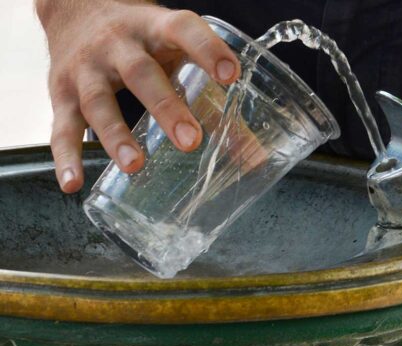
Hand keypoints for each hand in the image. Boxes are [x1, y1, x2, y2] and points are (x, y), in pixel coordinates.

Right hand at [36, 0, 240, 192]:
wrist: (75, 10)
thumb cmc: (142, 41)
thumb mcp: (176, 54)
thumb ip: (213, 102)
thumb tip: (253, 157)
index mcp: (156, 29)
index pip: (183, 30)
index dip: (207, 50)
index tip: (230, 74)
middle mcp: (119, 44)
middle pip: (141, 73)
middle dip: (166, 108)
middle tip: (190, 141)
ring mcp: (87, 68)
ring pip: (98, 101)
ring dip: (116, 135)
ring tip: (136, 165)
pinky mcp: (60, 91)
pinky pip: (61, 126)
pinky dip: (66, 156)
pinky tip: (73, 183)